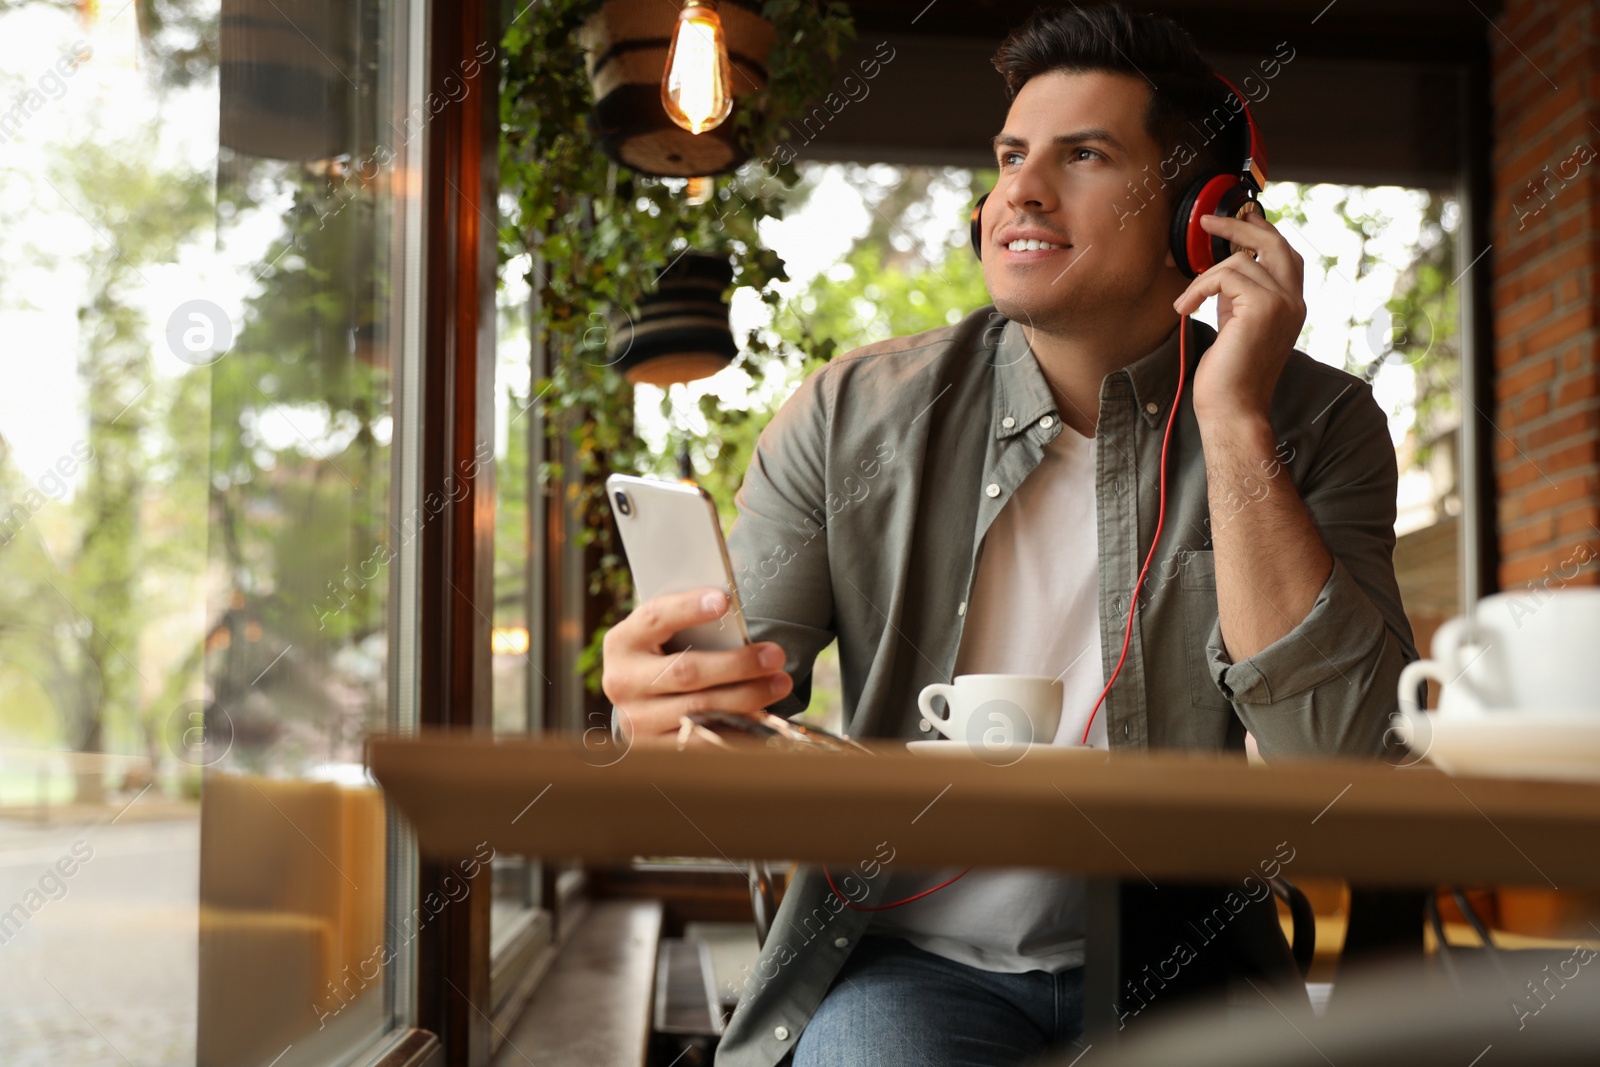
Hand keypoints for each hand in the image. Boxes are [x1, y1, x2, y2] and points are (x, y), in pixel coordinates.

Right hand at [600, 588, 792, 745]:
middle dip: (737, 664)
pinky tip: (764, 717)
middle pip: (686, 672)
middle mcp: (623, 682)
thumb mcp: (664, 636)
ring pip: (699, 710)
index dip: (688, 609)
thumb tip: (736, 617)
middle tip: (776, 655)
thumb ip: (690, 627)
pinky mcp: (656, 749)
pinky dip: (737, 728)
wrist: (639, 705)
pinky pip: (703, 741)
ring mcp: (637, 720)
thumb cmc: (663, 656)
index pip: (655, 618)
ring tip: (780, 683)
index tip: (724, 600)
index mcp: (623, 642)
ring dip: (747, 697)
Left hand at [1173, 211, 1305, 425]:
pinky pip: (1225, 276)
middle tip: (1207, 222)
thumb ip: (1238, 296)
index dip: (1261, 232)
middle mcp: (1295, 300)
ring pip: (1240, 261)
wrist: (1232, 408)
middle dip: (1240, 226)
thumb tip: (1225, 267)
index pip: (1285, 254)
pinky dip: (1199, 288)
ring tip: (1186, 302)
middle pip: (1274, 242)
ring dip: (1203, 277)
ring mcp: (1283, 303)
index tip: (1235, 219)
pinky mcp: (1263, 307)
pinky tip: (1186, 308)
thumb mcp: (1237, 324)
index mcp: (1292, 304)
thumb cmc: (1229, 375)